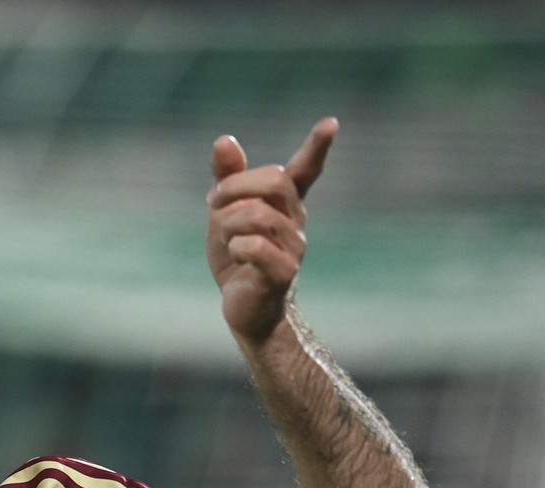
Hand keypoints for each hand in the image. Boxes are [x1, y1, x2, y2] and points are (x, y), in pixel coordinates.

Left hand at [206, 118, 337, 343]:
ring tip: (226, 240)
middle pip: (275, 181)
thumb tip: (224, 140)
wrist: (244, 307)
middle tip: (213, 202)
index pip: (306, 170)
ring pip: (257, 214)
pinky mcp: (283, 272)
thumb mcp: (224, 214)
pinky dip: (236, 246)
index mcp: (285, 205)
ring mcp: (293, 247)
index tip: (331, 123)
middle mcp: (296, 221)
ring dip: (228, 223)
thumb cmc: (236, 259)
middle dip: (235, 186)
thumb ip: (226, 178)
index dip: (317, 147)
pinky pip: (256, 246)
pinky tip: (236, 256)